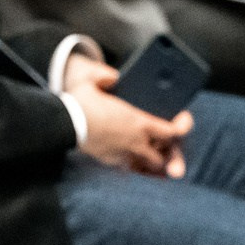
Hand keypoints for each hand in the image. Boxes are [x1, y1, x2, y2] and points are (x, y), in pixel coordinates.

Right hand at [62, 59, 189, 176]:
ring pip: (149, 166)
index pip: (172, 131)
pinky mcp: (111, 162)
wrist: (62, 125)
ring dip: (157, 164)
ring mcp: (123, 154)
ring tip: (162, 165)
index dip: (182, 127)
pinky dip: (138, 168)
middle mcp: (135, 142)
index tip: (183, 120)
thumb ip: (104, 75)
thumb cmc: (79, 103)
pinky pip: (131, 169)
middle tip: (174, 150)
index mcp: (138, 122)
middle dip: (172, 155)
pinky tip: (139, 166)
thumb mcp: (92, 81)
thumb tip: (112, 76)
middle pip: (164, 154)